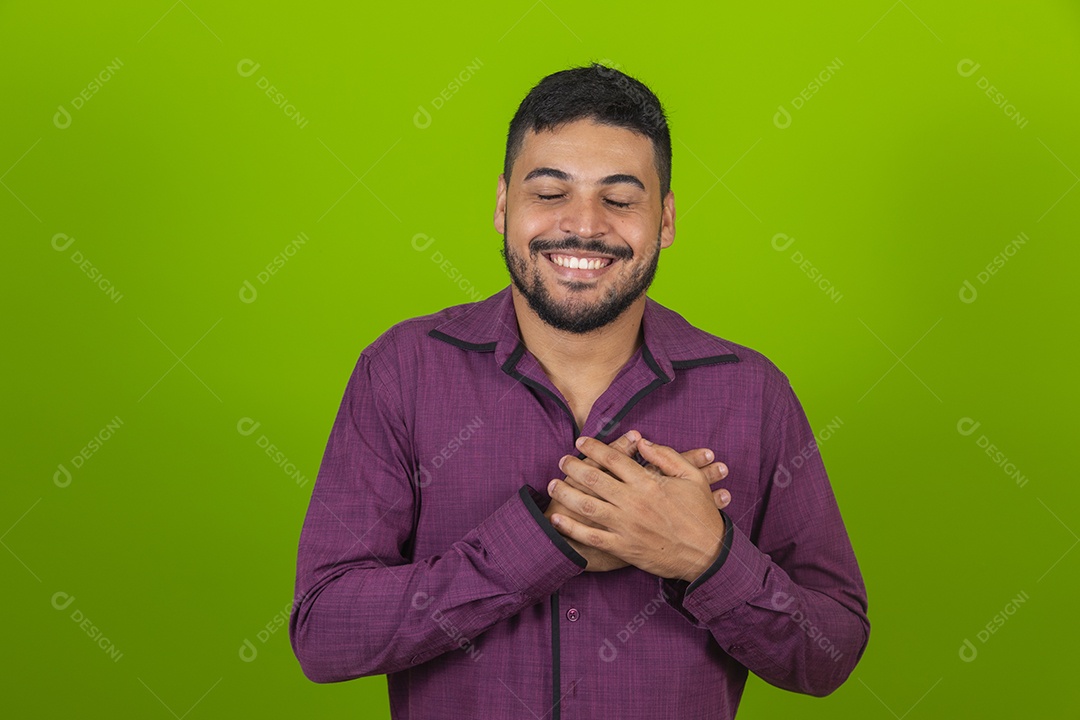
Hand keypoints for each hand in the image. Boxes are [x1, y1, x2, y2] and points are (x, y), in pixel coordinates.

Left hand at [548, 434, 726, 580]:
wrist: (708, 554)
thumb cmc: (701, 514)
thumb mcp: (692, 477)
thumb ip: (666, 456)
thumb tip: (641, 442)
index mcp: (649, 483)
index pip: (614, 458)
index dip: (594, 447)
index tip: (581, 441)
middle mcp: (634, 502)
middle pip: (594, 478)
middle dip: (573, 467)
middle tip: (562, 461)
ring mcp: (627, 526)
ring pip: (588, 506)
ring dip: (566, 493)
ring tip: (554, 484)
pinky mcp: (624, 548)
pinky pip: (591, 537)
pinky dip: (571, 528)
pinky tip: (558, 518)